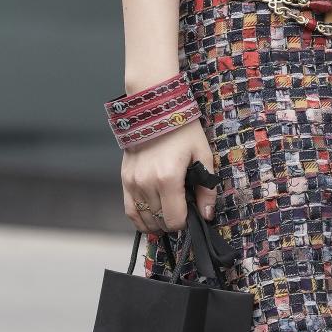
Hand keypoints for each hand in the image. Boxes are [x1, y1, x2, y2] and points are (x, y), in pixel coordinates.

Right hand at [121, 119, 218, 234]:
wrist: (156, 110)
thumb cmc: (183, 131)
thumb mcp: (203, 155)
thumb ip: (206, 188)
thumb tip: (207, 215)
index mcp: (168, 178)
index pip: (174, 220)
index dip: (186, 222)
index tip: (192, 213)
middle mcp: (147, 183)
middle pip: (159, 222)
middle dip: (173, 221)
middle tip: (183, 209)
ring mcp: (132, 182)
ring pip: (144, 220)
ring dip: (158, 222)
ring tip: (169, 213)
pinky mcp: (125, 179)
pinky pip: (129, 210)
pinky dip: (140, 219)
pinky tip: (151, 218)